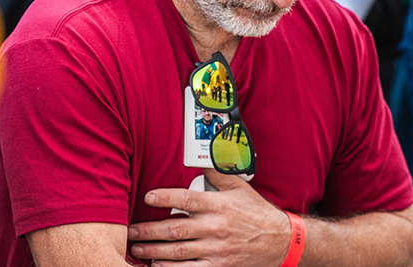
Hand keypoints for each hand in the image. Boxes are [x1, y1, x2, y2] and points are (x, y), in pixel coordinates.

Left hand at [126, 169, 290, 266]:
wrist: (282, 241)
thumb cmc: (257, 213)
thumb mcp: (238, 187)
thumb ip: (217, 172)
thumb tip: (199, 157)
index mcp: (217, 205)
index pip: (186, 199)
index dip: (164, 197)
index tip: (146, 198)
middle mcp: (215, 228)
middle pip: (175, 229)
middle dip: (149, 230)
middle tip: (130, 230)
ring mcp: (217, 250)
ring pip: (179, 251)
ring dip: (154, 250)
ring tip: (136, 248)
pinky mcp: (220, 266)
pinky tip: (157, 265)